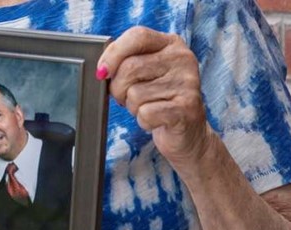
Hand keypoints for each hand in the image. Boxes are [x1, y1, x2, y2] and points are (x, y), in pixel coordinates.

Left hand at [97, 26, 212, 169]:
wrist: (188, 133)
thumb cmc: (159, 100)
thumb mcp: (145, 73)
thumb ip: (126, 62)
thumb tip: (102, 70)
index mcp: (172, 44)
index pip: (137, 35)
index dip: (113, 53)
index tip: (102, 72)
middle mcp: (183, 59)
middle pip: (130, 67)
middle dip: (118, 88)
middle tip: (126, 98)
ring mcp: (187, 84)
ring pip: (135, 94)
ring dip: (133, 107)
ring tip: (148, 108)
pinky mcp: (185, 108)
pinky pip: (145, 113)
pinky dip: (143, 121)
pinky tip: (156, 120)